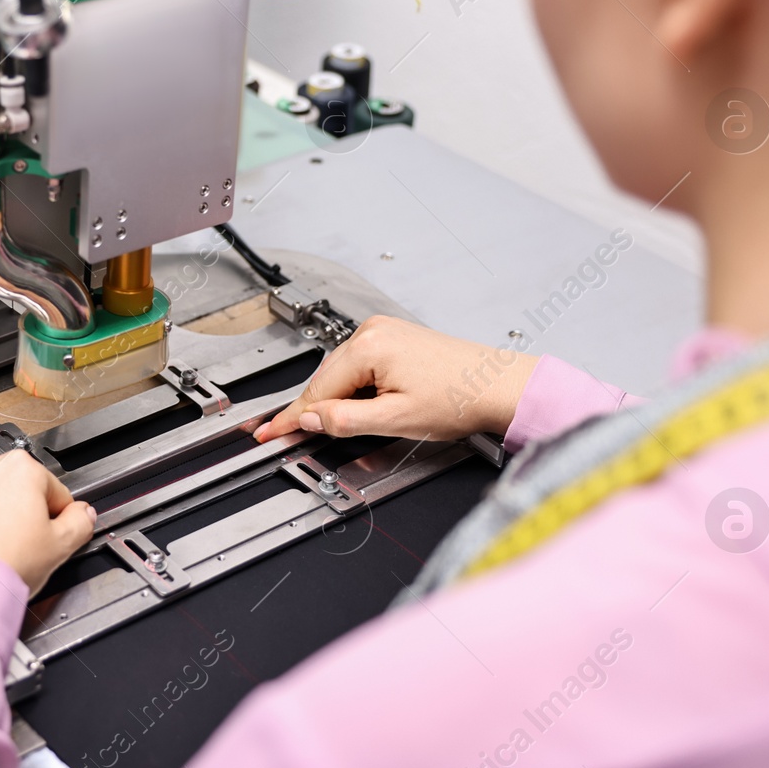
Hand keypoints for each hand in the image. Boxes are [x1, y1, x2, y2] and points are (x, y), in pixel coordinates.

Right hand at [254, 315, 537, 442]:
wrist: (500, 385)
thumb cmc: (461, 397)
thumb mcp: (395, 420)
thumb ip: (345, 420)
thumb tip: (311, 419)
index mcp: (369, 346)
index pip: (316, 389)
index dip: (291, 417)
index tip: (269, 432)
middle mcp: (373, 331)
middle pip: (327, 379)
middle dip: (317, 410)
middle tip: (295, 436)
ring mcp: (385, 331)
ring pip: (344, 374)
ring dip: (341, 400)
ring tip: (362, 424)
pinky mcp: (396, 338)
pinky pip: (361, 367)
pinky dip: (358, 389)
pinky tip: (372, 407)